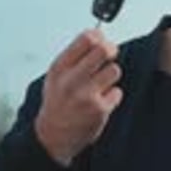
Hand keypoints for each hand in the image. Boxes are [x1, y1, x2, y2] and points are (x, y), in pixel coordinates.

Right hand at [35, 29, 122, 164]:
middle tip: (110, 56)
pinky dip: (112, 96)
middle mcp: (72, 80)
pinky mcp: (100, 110)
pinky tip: (100, 102)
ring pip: (114, 70)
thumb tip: (98, 34)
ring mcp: (87, 95)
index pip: (86, 39)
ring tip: (100, 85)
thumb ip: (74, 56)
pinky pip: (117, 92)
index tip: (101, 41)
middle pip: (104, 50)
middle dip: (111, 50)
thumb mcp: (56, 76)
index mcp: (60, 68)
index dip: (99, 37)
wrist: (53, 135)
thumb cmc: (57, 103)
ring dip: (111, 76)